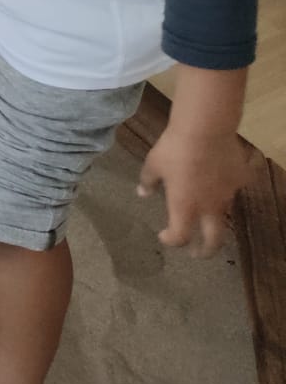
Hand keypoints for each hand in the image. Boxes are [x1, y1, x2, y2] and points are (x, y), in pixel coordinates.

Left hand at [138, 126, 246, 255]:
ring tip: (207, 215)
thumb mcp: (153, 164)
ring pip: (224, 214)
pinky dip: (229, 187)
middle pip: (213, 240)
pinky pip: (236, 187)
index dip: (172, 240)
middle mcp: (209, 206)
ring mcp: (228, 194)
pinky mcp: (241, 179)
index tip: (164, 236)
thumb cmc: (173, 149)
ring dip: (214, 218)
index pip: (180, 236)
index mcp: (184, 206)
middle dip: (206, 250)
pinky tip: (224, 179)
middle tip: (199, 254)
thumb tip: (142, 193)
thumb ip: (147, 182)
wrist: (205, 129)